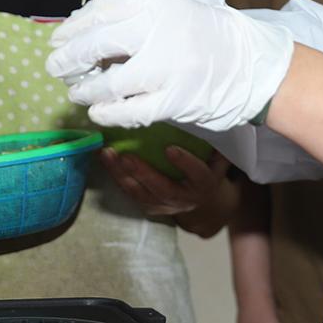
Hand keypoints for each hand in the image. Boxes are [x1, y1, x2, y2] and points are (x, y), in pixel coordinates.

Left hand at [47, 0, 293, 129]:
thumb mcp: (171, 10)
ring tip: (77, 91)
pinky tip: (98, 112)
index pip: (100, 13)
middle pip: (96, 45)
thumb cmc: (204, 36)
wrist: (250, 64)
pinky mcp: (174, 100)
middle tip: (55, 67)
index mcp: (156, 5)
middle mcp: (158, 33)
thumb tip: (81, 28)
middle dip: (68, 59)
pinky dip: (107, 113)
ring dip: (85, 90)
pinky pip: (129, 111)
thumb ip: (132, 16)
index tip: (57, 38)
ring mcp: (166, 69)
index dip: (72, 28)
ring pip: (108, 83)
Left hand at [102, 145, 238, 237]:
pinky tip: (104, 158)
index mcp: (204, 184)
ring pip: (140, 193)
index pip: (197, 173)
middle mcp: (184, 199)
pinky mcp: (149, 207)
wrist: (202, 201)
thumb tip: (208, 116)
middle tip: (126, 156)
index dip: (185, 163)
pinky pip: (129, 192)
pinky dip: (115, 176)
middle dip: (143, 173)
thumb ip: (216, 143)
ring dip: (121, 174)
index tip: (170, 149)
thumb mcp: (218, 159)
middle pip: (162, 188)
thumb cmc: (208, 169)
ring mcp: (165, 205)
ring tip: (107, 154)